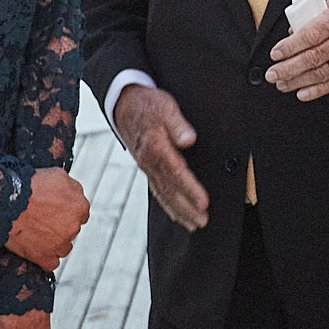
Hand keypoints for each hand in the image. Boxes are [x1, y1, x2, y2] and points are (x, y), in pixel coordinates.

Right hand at [3, 167, 88, 271]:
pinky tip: (37, 248)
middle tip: (43, 220)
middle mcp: (73, 227)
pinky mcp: (44, 257)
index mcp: (80, 207)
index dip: (67, 211)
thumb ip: (73, 188)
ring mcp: (60, 244)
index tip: (56, 211)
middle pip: (71, 230)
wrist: (6, 202)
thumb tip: (75, 194)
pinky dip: (45, 257)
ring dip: (54, 242)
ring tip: (38, 233)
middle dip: (60, 225)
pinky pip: (51, 263)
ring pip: (63, 247)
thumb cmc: (28, 187)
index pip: (80, 213)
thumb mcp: (59, 175)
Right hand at [113, 85, 208, 231]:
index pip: (176, 172)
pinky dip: (168, 205)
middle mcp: (150, 162)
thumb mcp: (164, 106)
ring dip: (180, 211)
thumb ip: (178, 124)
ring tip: (195, 224)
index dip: (190, 189)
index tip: (204, 202)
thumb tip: (189, 140)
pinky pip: (158, 191)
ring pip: (164, 194)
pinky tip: (178, 215)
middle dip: (187, 207)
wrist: (124, 105)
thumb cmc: (148, 104)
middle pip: (170, 189)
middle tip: (203, 221)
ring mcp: (147, 167)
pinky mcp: (148, 169)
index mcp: (155, 146)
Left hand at [266, 0, 328, 99]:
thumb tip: (292, 31)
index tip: (276, 54)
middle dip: (288, 68)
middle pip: (313, 57)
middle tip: (272, 73)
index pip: (311, 34)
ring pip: (321, 72)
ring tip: (281, 83)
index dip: (291, 46)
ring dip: (297, 81)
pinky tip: (301, 92)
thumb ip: (313, 15)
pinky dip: (316, 90)